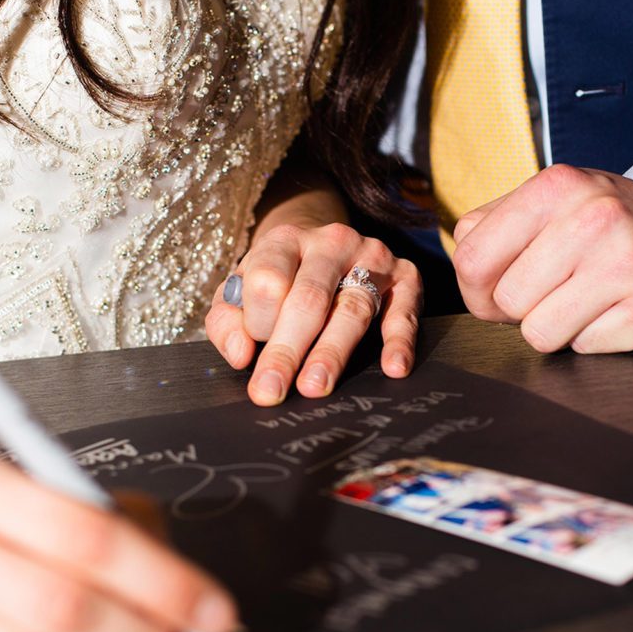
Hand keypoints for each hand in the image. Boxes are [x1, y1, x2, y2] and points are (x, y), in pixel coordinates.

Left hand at [206, 222, 422, 404]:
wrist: (326, 246)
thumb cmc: (279, 280)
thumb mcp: (242, 292)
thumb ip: (226, 321)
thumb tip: (240, 356)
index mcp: (285, 241)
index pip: (268, 280)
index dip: (257, 321)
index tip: (251, 355)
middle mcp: (331, 242)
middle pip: (308, 299)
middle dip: (287, 350)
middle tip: (272, 390)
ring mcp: (372, 256)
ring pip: (353, 308)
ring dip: (332, 352)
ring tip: (315, 386)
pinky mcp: (405, 276)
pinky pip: (404, 311)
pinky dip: (399, 341)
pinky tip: (393, 367)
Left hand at [451, 165, 632, 352]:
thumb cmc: (618, 224)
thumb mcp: (557, 200)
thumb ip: (496, 225)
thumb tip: (464, 268)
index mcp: (558, 187)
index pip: (472, 261)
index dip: (480, 289)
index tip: (505, 285)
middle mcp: (595, 218)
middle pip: (507, 303)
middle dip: (524, 309)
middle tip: (562, 289)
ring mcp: (630, 263)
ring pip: (541, 334)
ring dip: (561, 328)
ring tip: (592, 299)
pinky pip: (586, 349)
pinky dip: (599, 338)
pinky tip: (623, 310)